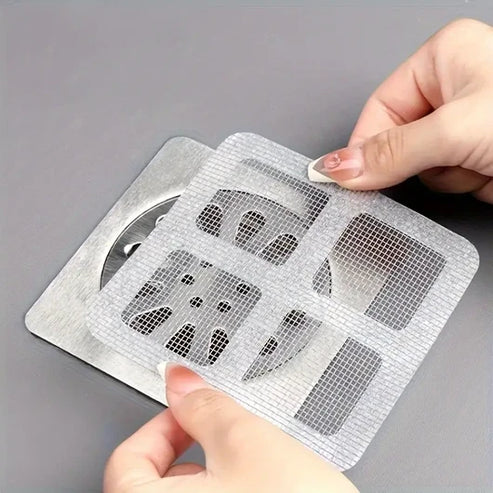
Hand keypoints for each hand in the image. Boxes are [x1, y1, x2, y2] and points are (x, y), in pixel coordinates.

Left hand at [104, 364, 357, 492]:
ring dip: (216, 476)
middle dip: (194, 451)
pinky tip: (264, 491)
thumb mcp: (246, 441)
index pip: (128, 457)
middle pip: (156, 481)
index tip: (194, 413)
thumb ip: (205, 406)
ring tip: (257, 472)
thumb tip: (179, 380)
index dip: (165, 424)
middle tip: (230, 442)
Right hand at [308, 18, 492, 203]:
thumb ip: (392, 152)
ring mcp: (463, 125)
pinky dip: (462, 183)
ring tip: (478, 160)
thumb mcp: (453, 129)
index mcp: (442, 58)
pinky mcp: (474, 155)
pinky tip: (487, 172)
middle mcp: (451, 88)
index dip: (364, 146)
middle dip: (416, 161)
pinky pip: (444, 179)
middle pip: (396, 141)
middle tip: (438, 161)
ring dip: (445, 174)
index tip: (350, 177)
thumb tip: (339, 166)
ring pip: (419, 165)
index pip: (379, 108)